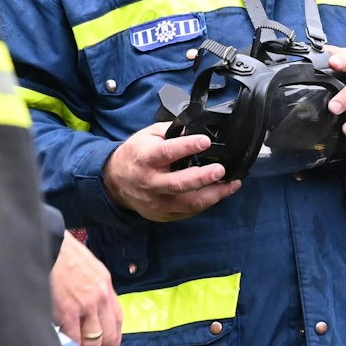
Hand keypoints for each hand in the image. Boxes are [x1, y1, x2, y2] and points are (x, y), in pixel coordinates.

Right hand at [50, 232, 120, 345]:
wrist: (46, 242)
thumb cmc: (60, 253)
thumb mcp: (86, 266)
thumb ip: (91, 286)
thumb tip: (86, 310)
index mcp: (105, 284)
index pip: (118, 318)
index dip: (116, 341)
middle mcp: (100, 296)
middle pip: (110, 334)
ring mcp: (86, 305)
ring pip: (95, 341)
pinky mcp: (68, 311)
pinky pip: (76, 340)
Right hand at [102, 121, 242, 221]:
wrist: (114, 182)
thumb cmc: (136, 155)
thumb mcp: (147, 135)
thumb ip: (171, 132)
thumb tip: (195, 130)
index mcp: (146, 158)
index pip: (167, 153)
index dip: (187, 147)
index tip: (205, 141)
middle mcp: (151, 183)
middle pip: (178, 184)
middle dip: (202, 177)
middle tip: (220, 170)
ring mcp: (157, 202)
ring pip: (188, 203)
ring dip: (213, 195)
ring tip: (231, 184)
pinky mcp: (162, 215)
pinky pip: (188, 212)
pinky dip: (206, 203)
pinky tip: (218, 193)